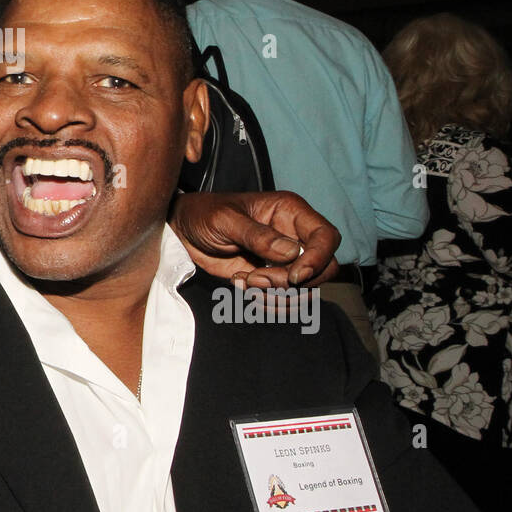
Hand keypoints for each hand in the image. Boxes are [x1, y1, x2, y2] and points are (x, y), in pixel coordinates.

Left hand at [168, 191, 340, 288]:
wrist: (184, 232)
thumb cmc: (203, 214)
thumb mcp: (226, 220)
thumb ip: (257, 235)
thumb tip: (292, 252)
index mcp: (289, 211)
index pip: (326, 236)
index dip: (318, 259)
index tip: (294, 276)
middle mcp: (294, 234)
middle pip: (323, 267)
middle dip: (293, 282)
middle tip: (258, 279)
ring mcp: (285, 258)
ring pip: (306, 288)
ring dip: (277, 294)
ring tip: (244, 281)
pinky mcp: (272, 276)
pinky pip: (286, 298)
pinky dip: (267, 300)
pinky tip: (241, 284)